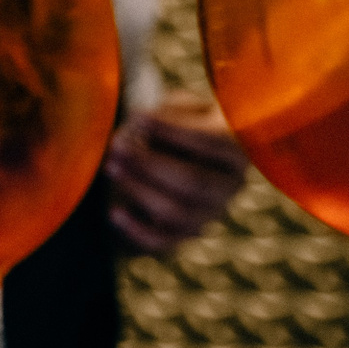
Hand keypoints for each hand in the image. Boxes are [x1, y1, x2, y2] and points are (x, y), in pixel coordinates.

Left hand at [104, 92, 248, 253]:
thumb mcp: (181, 107)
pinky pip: (163, 240)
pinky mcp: (185, 233)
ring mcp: (209, 212)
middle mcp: (230, 186)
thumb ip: (169, 112)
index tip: (138, 117)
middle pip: (193, 182)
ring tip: (111, 167)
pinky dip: (137, 230)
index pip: (212, 142)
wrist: (181, 152)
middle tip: (116, 147)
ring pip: (176, 212)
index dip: (174, 130)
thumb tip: (141, 124)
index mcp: (238, 150)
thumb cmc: (181, 122)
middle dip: (150, 164)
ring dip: (139, 190)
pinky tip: (115, 212)